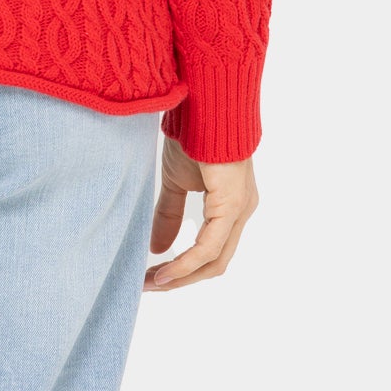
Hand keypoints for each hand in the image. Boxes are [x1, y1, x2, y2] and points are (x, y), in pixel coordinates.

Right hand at [143, 134, 258, 290]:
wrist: (203, 105)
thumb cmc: (193, 136)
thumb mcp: (175, 182)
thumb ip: (169, 215)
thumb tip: (157, 248)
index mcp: (231, 206)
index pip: (211, 251)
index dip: (183, 268)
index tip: (153, 276)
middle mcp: (241, 212)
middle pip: (215, 263)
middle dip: (181, 279)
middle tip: (149, 286)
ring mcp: (240, 210)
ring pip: (214, 260)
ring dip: (182, 276)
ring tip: (153, 282)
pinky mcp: (232, 205)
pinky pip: (210, 246)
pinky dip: (187, 262)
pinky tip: (165, 270)